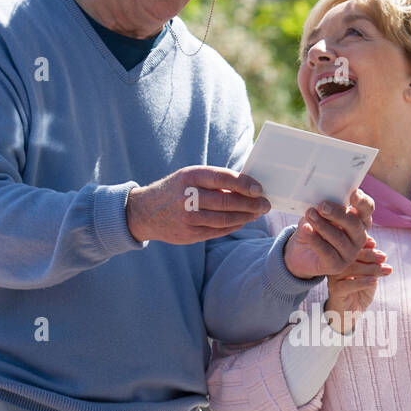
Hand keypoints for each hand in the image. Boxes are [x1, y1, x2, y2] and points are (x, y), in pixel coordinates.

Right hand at [126, 167, 269, 243]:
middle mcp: (188, 197)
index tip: (259, 189)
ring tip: (257, 213)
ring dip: (246, 216)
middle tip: (265, 204)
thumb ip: (214, 180)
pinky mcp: (189, 234)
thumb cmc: (175, 190)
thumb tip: (247, 185)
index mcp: (190, 176)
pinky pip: (218, 231)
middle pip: (227, 201)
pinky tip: (243, 221)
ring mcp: (188, 217)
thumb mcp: (189, 177)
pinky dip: (234, 226)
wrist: (144, 212)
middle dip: (251, 204)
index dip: (244, 184)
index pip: (222, 178)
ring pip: (225, 219)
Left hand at [283, 187, 381, 280]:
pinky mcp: (337, 265)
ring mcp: (349, 253)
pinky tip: (306, 229)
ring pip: (339, 238)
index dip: (362, 201)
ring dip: (322, 225)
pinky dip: (315, 239)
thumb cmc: (314, 227)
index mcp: (359, 220)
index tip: (353, 193)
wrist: (300, 252)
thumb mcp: (319, 213)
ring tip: (309, 214)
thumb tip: (323, 200)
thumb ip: (325, 206)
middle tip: (321, 206)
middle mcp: (358, 237)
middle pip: (354, 223)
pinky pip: (326, 251)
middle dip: (337, 213)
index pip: (367, 208)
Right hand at [324, 240, 392, 333]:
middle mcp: (334, 266)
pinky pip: (347, 284)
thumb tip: (380, 254)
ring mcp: (333, 279)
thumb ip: (373, 264)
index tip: (378, 249)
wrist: (350, 312)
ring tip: (384, 271)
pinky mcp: (335, 291)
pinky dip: (363, 282)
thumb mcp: (370, 275)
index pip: (351, 247)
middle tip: (383, 258)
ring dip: (370, 268)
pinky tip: (374, 281)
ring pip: (350, 269)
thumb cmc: (360, 291)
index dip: (365, 245)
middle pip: (350, 256)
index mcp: (341, 258)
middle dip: (370, 255)